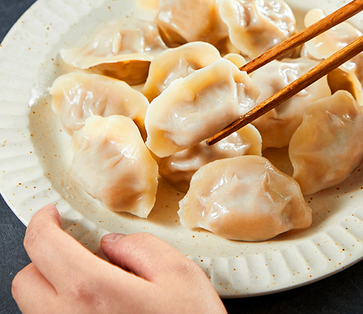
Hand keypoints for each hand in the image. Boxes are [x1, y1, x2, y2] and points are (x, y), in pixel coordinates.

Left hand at [12, 205, 226, 313]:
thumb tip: (114, 244)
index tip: (51, 215)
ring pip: (34, 309)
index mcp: (92, 291)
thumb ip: (141, 248)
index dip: (42, 222)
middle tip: (73, 253)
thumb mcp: (179, 275)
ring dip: (53, 290)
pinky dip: (65, 312)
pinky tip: (98, 312)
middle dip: (45, 259)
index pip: (42, 246)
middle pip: (26, 281)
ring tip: (92, 288)